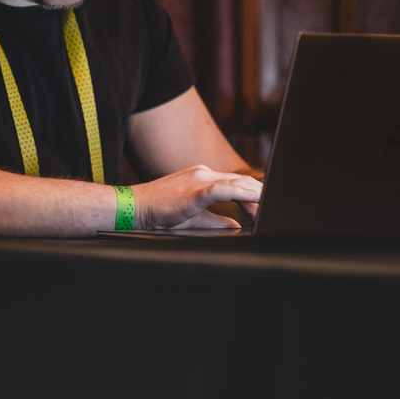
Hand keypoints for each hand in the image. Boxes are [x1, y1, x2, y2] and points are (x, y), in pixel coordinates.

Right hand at [131, 165, 261, 230]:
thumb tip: (236, 224)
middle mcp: (202, 174)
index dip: (253, 195)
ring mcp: (198, 180)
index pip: (236, 183)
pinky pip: (222, 190)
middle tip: (266, 213)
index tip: (260, 211)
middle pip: (241, 181)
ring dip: (254, 196)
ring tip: (266, 207)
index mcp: (202, 178)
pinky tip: (253, 199)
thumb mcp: (194, 217)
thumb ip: (216, 219)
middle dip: (258, 196)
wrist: (133, 207)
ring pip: (235, 183)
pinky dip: (240, 193)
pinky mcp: (193, 191)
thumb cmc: (158, 212)